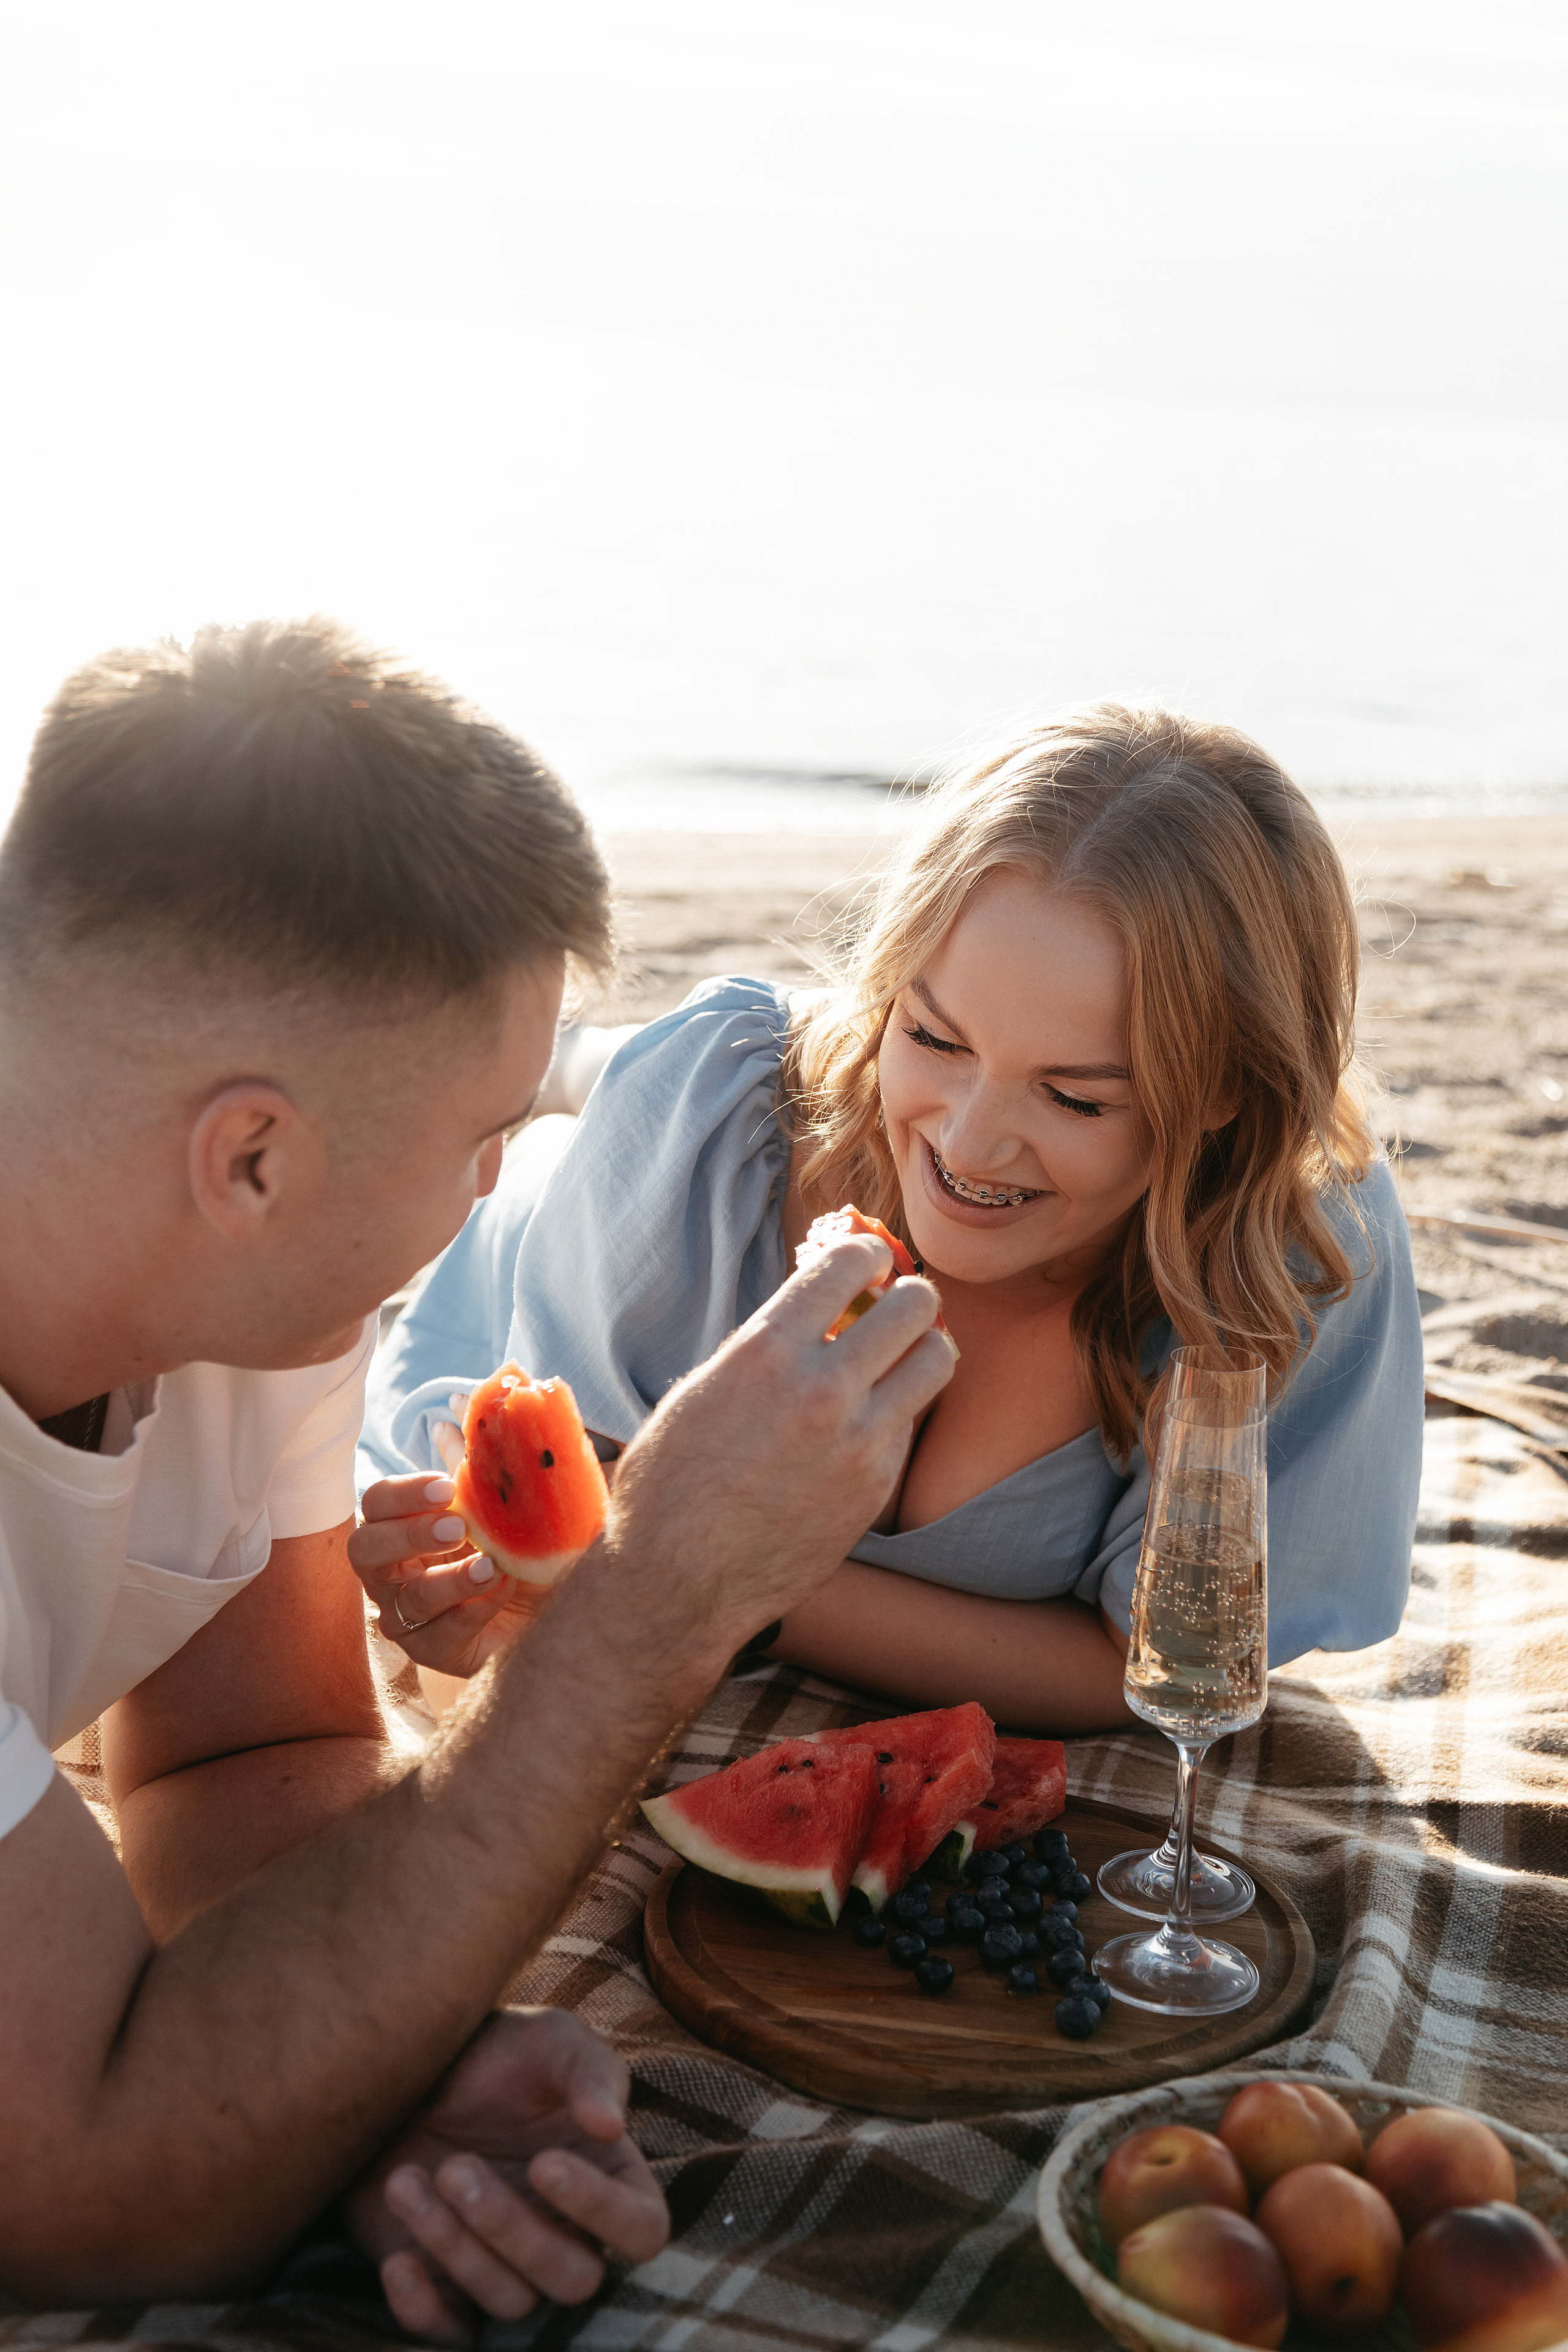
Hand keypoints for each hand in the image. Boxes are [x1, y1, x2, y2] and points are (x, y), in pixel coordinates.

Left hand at [343, 2008, 666, 2344]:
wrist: (408, 2070)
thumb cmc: (495, 2053)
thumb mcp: (548, 2039)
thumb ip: (590, 2070)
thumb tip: (609, 2126)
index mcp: (608, 2179)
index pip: (642, 2229)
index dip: (601, 2210)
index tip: (544, 2162)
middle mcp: (567, 2234)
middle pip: (573, 2279)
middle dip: (511, 2228)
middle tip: (456, 2167)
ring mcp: (507, 2267)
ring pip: (509, 2301)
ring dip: (456, 2247)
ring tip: (406, 2180)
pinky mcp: (447, 2288)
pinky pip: (450, 2334)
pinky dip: (422, 2309)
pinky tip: (396, 2258)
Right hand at [350, 1468, 548, 1676]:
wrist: (555, 1606)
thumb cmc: (522, 1546)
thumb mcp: (509, 1501)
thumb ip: (479, 1461)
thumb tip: (456, 1407)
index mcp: (401, 1526)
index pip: (377, 1503)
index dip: (404, 1493)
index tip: (446, 1485)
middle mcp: (392, 1573)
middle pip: (364, 1551)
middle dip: (407, 1535)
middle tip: (456, 1525)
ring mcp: (408, 1617)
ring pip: (403, 1601)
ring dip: (447, 1581)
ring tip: (490, 1566)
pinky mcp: (434, 1654)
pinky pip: (440, 1638)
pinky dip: (473, 1612)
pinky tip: (503, 1591)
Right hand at [601, 1232, 954, 1663]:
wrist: (677, 1582)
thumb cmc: (672, 1484)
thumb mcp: (703, 1390)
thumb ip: (767, 1345)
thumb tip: (820, 1307)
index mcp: (766, 1350)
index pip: (851, 1262)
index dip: (867, 1253)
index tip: (866, 1261)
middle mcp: (821, 1389)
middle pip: (916, 1304)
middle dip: (908, 1296)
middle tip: (892, 1307)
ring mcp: (859, 1441)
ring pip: (936, 1359)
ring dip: (921, 1347)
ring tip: (897, 1358)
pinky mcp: (877, 1486)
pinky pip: (910, 1423)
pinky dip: (896, 1412)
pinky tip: (862, 1425)